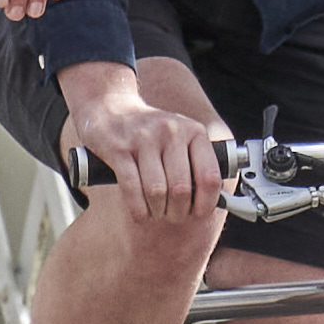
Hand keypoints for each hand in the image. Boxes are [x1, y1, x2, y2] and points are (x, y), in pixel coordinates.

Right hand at [58, 55, 228, 214]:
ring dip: (157, 212)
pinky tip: (140, 215)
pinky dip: (138, 209)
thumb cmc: (151, 132)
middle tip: (173, 216)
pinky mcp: (119, 148)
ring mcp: (144, 139)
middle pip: (181, 189)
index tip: (199, 213)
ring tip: (156, 214)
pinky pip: (132, 188)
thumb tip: (212, 201)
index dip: (206, 203)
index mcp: (193, 131)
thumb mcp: (180, 138)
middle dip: (178, 212)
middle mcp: (171, 132)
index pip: (209, 176)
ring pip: (157, 191)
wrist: (111, 107)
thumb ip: (196, 163)